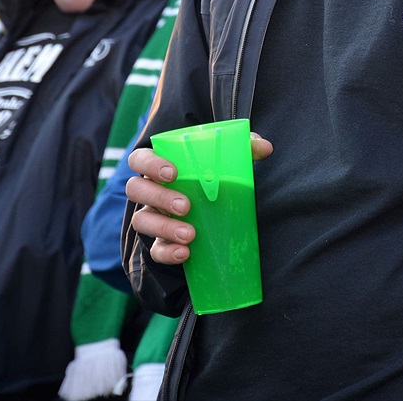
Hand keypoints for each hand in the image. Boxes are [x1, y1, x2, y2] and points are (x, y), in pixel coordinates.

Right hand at [126, 133, 272, 264]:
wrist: (213, 215)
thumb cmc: (214, 178)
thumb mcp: (229, 161)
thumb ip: (245, 149)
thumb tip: (266, 148)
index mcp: (161, 166)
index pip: (140, 158)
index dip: (150, 163)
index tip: (173, 173)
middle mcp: (150, 190)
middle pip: (137, 189)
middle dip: (159, 197)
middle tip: (186, 206)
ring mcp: (152, 216)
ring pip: (141, 220)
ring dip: (163, 227)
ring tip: (190, 234)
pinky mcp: (159, 242)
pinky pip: (155, 250)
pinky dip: (167, 252)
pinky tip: (185, 253)